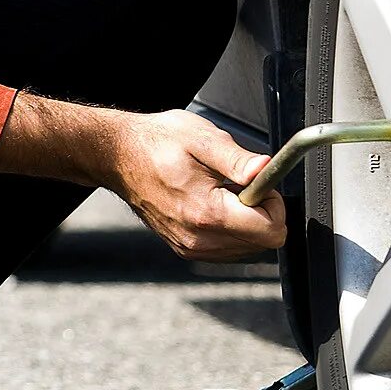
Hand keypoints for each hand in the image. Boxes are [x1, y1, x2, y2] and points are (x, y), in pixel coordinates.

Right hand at [0, 95, 284, 262]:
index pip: (271, 230)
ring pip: (248, 249)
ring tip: (222, 193)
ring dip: (247, 222)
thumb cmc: (156, 143)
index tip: (257, 183)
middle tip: (239, 184)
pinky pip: (229, 250)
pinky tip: (213, 205)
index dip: (274, 202)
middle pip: (264, 243)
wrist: (117, 156)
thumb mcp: (201, 138)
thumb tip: (267, 170)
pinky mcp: (185, 249)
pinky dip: (231, 230)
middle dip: (262, 213)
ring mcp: (190, 248)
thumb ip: (238, 159)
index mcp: (206, 213)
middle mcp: (198, 238)